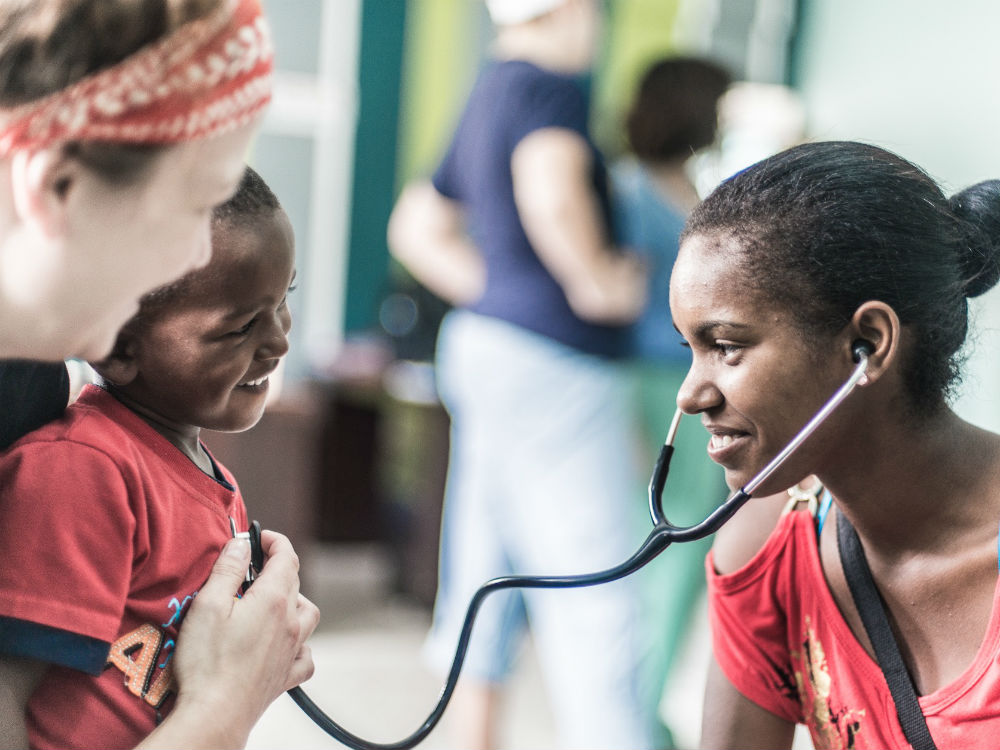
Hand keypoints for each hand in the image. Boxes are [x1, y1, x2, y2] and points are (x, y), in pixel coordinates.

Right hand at [138, 531, 319, 748]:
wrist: (216, 715)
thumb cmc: (207, 662)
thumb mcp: (208, 605)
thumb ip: (228, 569)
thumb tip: (242, 543)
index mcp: (273, 601)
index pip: (286, 557)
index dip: (274, 541)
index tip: (259, 536)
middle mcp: (291, 623)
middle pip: (295, 582)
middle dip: (276, 567)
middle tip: (250, 568)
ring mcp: (292, 651)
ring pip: (308, 615)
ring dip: (294, 600)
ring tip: (270, 601)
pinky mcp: (286, 676)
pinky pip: (306, 654)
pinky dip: (301, 643)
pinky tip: (285, 645)